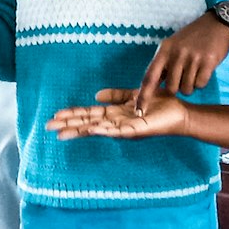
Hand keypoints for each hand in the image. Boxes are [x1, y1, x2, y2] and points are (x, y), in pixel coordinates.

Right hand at [49, 87, 191, 139]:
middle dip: (68, 125)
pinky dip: (104, 130)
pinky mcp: (137, 130)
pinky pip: (118, 131)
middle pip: (87, 123)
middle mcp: (116, 124)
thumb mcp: (133, 95)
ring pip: (97, 129)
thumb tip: (96, 96)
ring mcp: (125, 129)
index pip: (89, 115)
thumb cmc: (159, 105)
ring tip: (62, 133)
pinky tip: (93, 129)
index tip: (55, 116)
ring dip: (80, 131)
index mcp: (115, 115)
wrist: (179, 113)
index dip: (72, 115)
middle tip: (48, 127)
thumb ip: (116, 95)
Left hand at [135, 13, 228, 102]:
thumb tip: (153, 86)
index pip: (149, 77)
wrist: (215, 24)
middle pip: (172, 88)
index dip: (143, 96)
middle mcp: (176, 54)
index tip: (138, 111)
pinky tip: (204, 69)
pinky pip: (201, 84)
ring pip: (187, 89)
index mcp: (164, 50)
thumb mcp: (172, 45)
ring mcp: (192, 57)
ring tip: (195, 70)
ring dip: (191, 85)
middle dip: (178, 88)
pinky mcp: (208, 61)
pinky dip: (202, 81)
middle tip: (185, 76)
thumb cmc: (191, 37)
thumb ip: (163, 64)